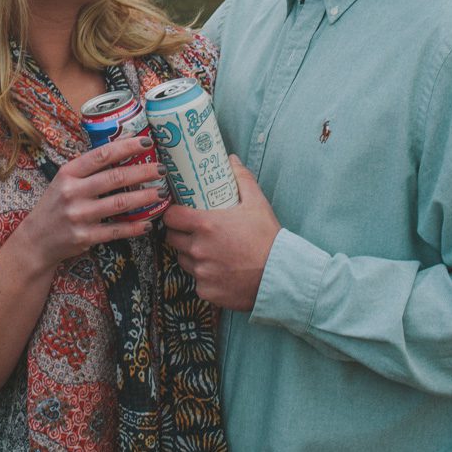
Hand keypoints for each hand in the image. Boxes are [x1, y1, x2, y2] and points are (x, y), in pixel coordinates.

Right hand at [9, 135, 166, 271]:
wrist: (36, 240)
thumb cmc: (55, 206)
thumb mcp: (63, 181)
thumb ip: (87, 170)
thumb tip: (122, 153)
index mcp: (68, 173)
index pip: (101, 155)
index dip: (126, 146)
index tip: (146, 142)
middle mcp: (72, 192)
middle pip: (115, 178)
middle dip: (142, 171)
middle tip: (162, 169)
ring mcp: (79, 215)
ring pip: (119, 204)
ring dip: (143, 197)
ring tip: (160, 193)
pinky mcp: (85, 237)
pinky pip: (116, 231)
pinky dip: (134, 227)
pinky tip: (147, 223)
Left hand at [162, 156, 279, 310]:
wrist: (281, 276)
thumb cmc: (268, 239)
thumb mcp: (257, 204)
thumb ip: (242, 179)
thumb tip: (231, 160)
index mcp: (205, 225)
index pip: (170, 216)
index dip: (173, 214)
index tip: (179, 213)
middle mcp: (198, 249)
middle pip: (172, 239)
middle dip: (179, 234)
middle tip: (193, 231)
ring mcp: (201, 272)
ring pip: (183, 260)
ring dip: (190, 255)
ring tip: (208, 251)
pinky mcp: (206, 291)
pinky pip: (197, 281)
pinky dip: (204, 277)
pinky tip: (219, 271)